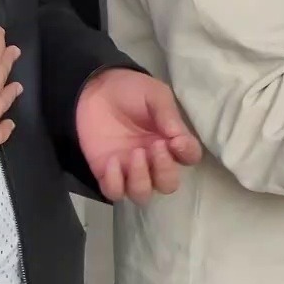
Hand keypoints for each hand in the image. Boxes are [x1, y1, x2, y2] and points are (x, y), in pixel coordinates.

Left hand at [76, 69, 203, 203]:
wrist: (94, 89)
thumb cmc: (130, 90)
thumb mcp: (155, 94)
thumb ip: (168, 114)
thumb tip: (179, 137)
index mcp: (170, 140)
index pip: (189, 158)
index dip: (187, 154)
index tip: (176, 141)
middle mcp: (153, 160)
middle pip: (168, 184)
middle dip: (164, 171)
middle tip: (153, 147)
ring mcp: (129, 169)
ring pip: (142, 195)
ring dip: (141, 180)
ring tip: (134, 154)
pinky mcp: (105, 173)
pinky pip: (114, 193)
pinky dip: (116, 183)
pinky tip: (112, 161)